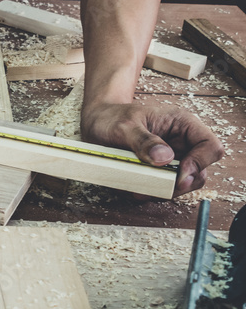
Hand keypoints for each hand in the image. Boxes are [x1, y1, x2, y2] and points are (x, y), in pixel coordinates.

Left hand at [81, 102, 224, 196]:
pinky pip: (164, 187)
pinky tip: (136, 187)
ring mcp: (172, 158)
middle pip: (200, 171)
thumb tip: (165, 158)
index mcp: (182, 124)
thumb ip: (143, 141)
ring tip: (141, 188)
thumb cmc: (112, 117)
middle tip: (158, 186)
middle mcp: (182, 142)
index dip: (199, 164)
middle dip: (181, 183)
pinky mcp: (159, 170)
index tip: (179, 175)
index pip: (210, 146)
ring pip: (183, 183)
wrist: (98, 122)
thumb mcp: (124, 126)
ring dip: (165, 190)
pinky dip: (152, 191)